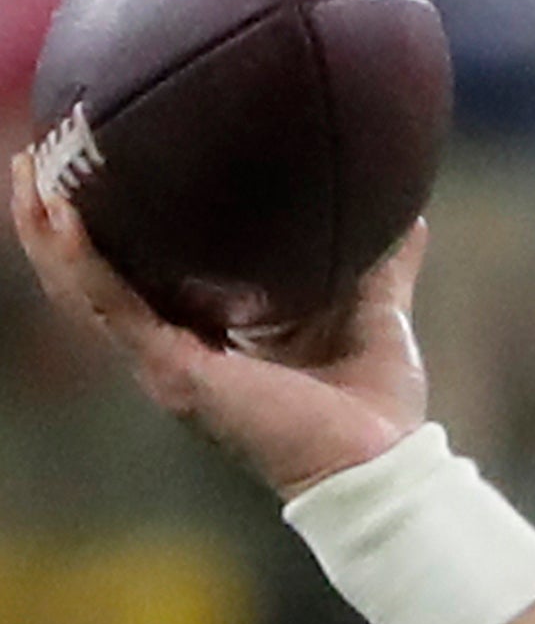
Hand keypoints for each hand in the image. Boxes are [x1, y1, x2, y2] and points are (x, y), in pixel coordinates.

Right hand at [11, 148, 428, 494]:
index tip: (92, 168)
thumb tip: (409, 213)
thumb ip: (381, 265)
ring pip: (82, 291)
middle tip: (35, 156)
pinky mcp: (176, 375)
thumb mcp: (374, 314)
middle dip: (53, 221)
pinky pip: (113, 309)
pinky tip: (60, 216)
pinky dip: (82, 262)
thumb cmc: (376, 409)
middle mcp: (174, 353)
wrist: (384, 467)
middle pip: (88, 281)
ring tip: (29, 171)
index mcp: (207, 340)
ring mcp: (166, 366)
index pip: (136, 279)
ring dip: (47, 231)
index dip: (107, 230)